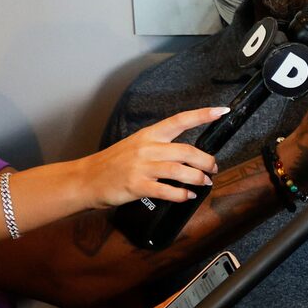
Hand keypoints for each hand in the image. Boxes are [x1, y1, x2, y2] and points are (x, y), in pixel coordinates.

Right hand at [71, 106, 226, 206]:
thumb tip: (187, 155)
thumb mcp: (136, 146)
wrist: (86, 178)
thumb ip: (160, 147)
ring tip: (205, 182)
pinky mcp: (137, 185)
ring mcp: (141, 167)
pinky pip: (167, 191)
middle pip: (186, 150)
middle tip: (213, 167)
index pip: (179, 120)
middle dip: (206, 160)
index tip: (221, 111)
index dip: (202, 115)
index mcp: (148, 135)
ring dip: (198, 177)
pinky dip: (182, 194)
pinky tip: (188, 196)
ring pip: (180, 170)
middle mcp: (147, 148)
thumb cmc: (112, 163)